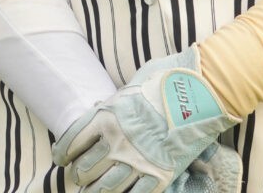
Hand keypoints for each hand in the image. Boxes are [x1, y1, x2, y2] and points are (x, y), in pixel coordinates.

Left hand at [53, 49, 237, 191]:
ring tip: (90, 192)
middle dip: (80, 174)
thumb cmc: (166, 81)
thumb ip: (115, 103)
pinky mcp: (160, 175)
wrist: (200, 92)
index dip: (65, 153)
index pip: (74, 141)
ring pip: (107, 186)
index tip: (62, 159)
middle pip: (87, 167)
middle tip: (78, 177)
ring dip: (95, 191)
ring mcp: (138, 161)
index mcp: (106, 117)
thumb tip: (105, 109)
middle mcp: (117, 142)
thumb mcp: (130, 87)